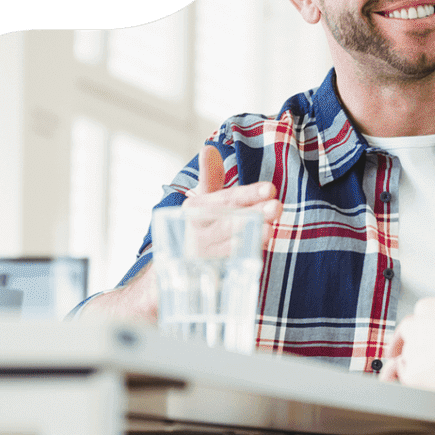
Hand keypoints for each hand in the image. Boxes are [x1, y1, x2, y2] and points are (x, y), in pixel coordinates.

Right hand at [82, 146, 280, 323]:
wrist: (159, 285)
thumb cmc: (191, 239)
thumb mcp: (199, 209)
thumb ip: (210, 182)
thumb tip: (209, 148)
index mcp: (194, 212)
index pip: (223, 200)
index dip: (246, 194)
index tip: (269, 188)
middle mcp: (193, 233)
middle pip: (226, 221)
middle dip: (252, 213)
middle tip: (276, 206)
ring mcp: (194, 258)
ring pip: (225, 246)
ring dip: (248, 238)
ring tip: (270, 229)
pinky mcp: (196, 282)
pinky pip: (218, 273)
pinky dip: (234, 266)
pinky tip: (255, 259)